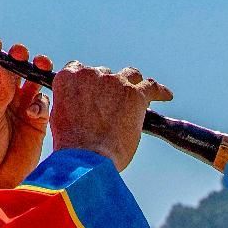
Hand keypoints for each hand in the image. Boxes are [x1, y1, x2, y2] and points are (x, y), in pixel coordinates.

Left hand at [0, 38, 50, 192]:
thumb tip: (5, 64)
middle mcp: (5, 92)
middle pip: (14, 65)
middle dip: (18, 55)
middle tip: (20, 53)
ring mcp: (22, 103)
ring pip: (33, 78)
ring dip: (36, 68)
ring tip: (40, 63)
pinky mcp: (38, 118)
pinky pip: (43, 101)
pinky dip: (40, 101)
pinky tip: (32, 112)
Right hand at [48, 62, 171, 171]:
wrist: (86, 159)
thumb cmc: (72, 146)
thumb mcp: (61, 117)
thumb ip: (71, 104)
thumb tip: (83, 108)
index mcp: (68, 77)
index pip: (80, 69)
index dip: (89, 81)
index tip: (93, 90)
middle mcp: (90, 74)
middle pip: (105, 74)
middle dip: (109, 87)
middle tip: (114, 104)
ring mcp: (114, 82)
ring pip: (129, 75)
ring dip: (133, 83)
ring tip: (140, 91)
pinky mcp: (135, 95)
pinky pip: (151, 87)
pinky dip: (160, 91)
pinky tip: (166, 95)